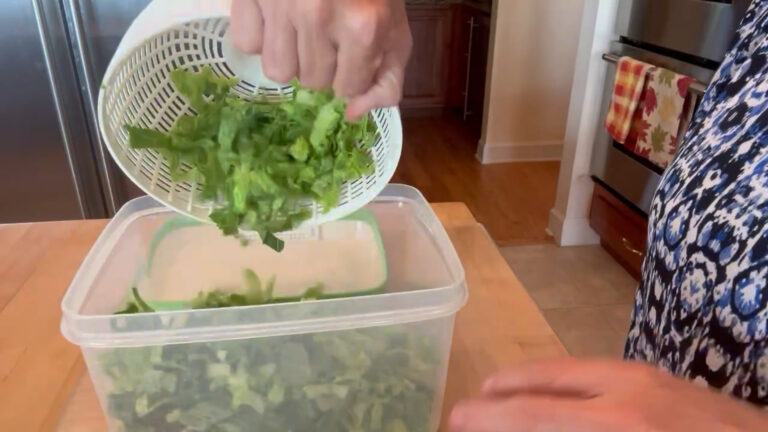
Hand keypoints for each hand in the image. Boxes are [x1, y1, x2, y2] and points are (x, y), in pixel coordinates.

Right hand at [229, 0, 412, 119]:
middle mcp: (318, 18)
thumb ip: (388, 78)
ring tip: (302, 28)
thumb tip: (353, 114)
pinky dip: (260, 36)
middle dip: (323, 63)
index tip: (353, 50)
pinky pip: (246, 44)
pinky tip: (276, 18)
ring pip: (277, 71)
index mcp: (363, 28)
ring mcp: (280, 5)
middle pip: (311, 81)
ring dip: (291, 56)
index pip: (347, 88)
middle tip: (328, 32)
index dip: (352, 73)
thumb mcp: (395, 27)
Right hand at [450, 358, 767, 431]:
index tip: (458, 416)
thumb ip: (567, 424)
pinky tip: (562, 394)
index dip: (487, 416)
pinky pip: (598, 370)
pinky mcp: (664, 378)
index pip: (531, 414)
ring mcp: (648, 378)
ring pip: (572, 369)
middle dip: (504, 388)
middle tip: (473, 400)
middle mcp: (626, 390)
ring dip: (533, 380)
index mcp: (615, 423)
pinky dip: (566, 379)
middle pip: (546, 380)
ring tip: (507, 390)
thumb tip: (533, 424)